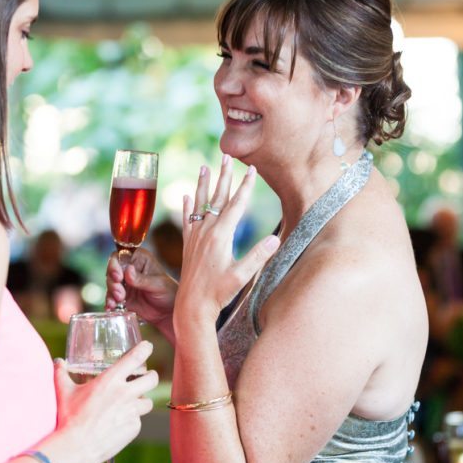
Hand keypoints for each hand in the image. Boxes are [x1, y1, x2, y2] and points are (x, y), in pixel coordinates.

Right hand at [53, 341, 158, 462]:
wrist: (76, 446)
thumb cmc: (69, 417)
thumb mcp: (64, 392)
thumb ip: (61, 373)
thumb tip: (57, 361)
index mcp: (110, 380)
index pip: (135, 358)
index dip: (145, 349)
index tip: (147, 347)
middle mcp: (125, 394)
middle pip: (152, 379)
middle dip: (151, 376)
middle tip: (146, 376)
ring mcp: (132, 412)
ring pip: (148, 402)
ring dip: (141, 400)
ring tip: (132, 402)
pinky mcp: (133, 428)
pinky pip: (138, 420)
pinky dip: (131, 420)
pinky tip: (119, 422)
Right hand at [105, 248, 177, 326]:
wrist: (169, 312)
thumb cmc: (169, 293)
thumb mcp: (157, 284)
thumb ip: (142, 279)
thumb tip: (128, 270)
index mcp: (139, 259)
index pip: (120, 256)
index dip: (115, 265)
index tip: (118, 277)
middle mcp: (129, 268)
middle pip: (112, 270)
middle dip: (113, 282)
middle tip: (120, 293)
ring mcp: (125, 283)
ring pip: (110, 283)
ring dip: (111, 292)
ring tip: (118, 301)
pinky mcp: (122, 296)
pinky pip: (111, 296)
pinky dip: (109, 301)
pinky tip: (110, 307)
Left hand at [176, 156, 278, 324]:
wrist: (192, 306)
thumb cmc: (219, 294)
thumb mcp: (242, 276)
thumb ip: (258, 256)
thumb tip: (275, 238)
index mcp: (221, 236)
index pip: (236, 204)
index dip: (245, 186)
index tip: (252, 169)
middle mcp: (206, 231)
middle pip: (218, 198)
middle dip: (224, 176)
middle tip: (228, 157)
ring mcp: (195, 236)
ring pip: (200, 204)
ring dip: (203, 184)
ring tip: (204, 167)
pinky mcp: (187, 244)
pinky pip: (187, 219)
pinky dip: (187, 206)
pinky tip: (186, 196)